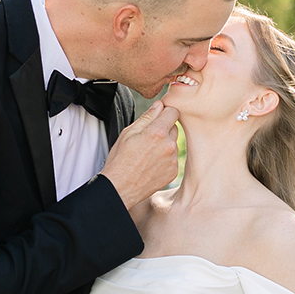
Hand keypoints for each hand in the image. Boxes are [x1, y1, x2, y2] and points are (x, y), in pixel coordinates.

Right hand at [100, 96, 180, 211]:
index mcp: (157, 132)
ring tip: (147, 153)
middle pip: (174, 127)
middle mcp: (169, 145)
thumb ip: (147, 117)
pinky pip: (173, 158)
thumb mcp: (128, 133)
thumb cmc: (120, 160)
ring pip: (174, 143)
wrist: (120, 188)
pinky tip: (151, 163)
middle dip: (164, 128)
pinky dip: (165, 158)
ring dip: (165, 144)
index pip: (173, 112)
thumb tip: (159, 105)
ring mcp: (173, 160)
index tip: (158, 117)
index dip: (165, 112)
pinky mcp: (173, 171)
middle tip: (147, 138)